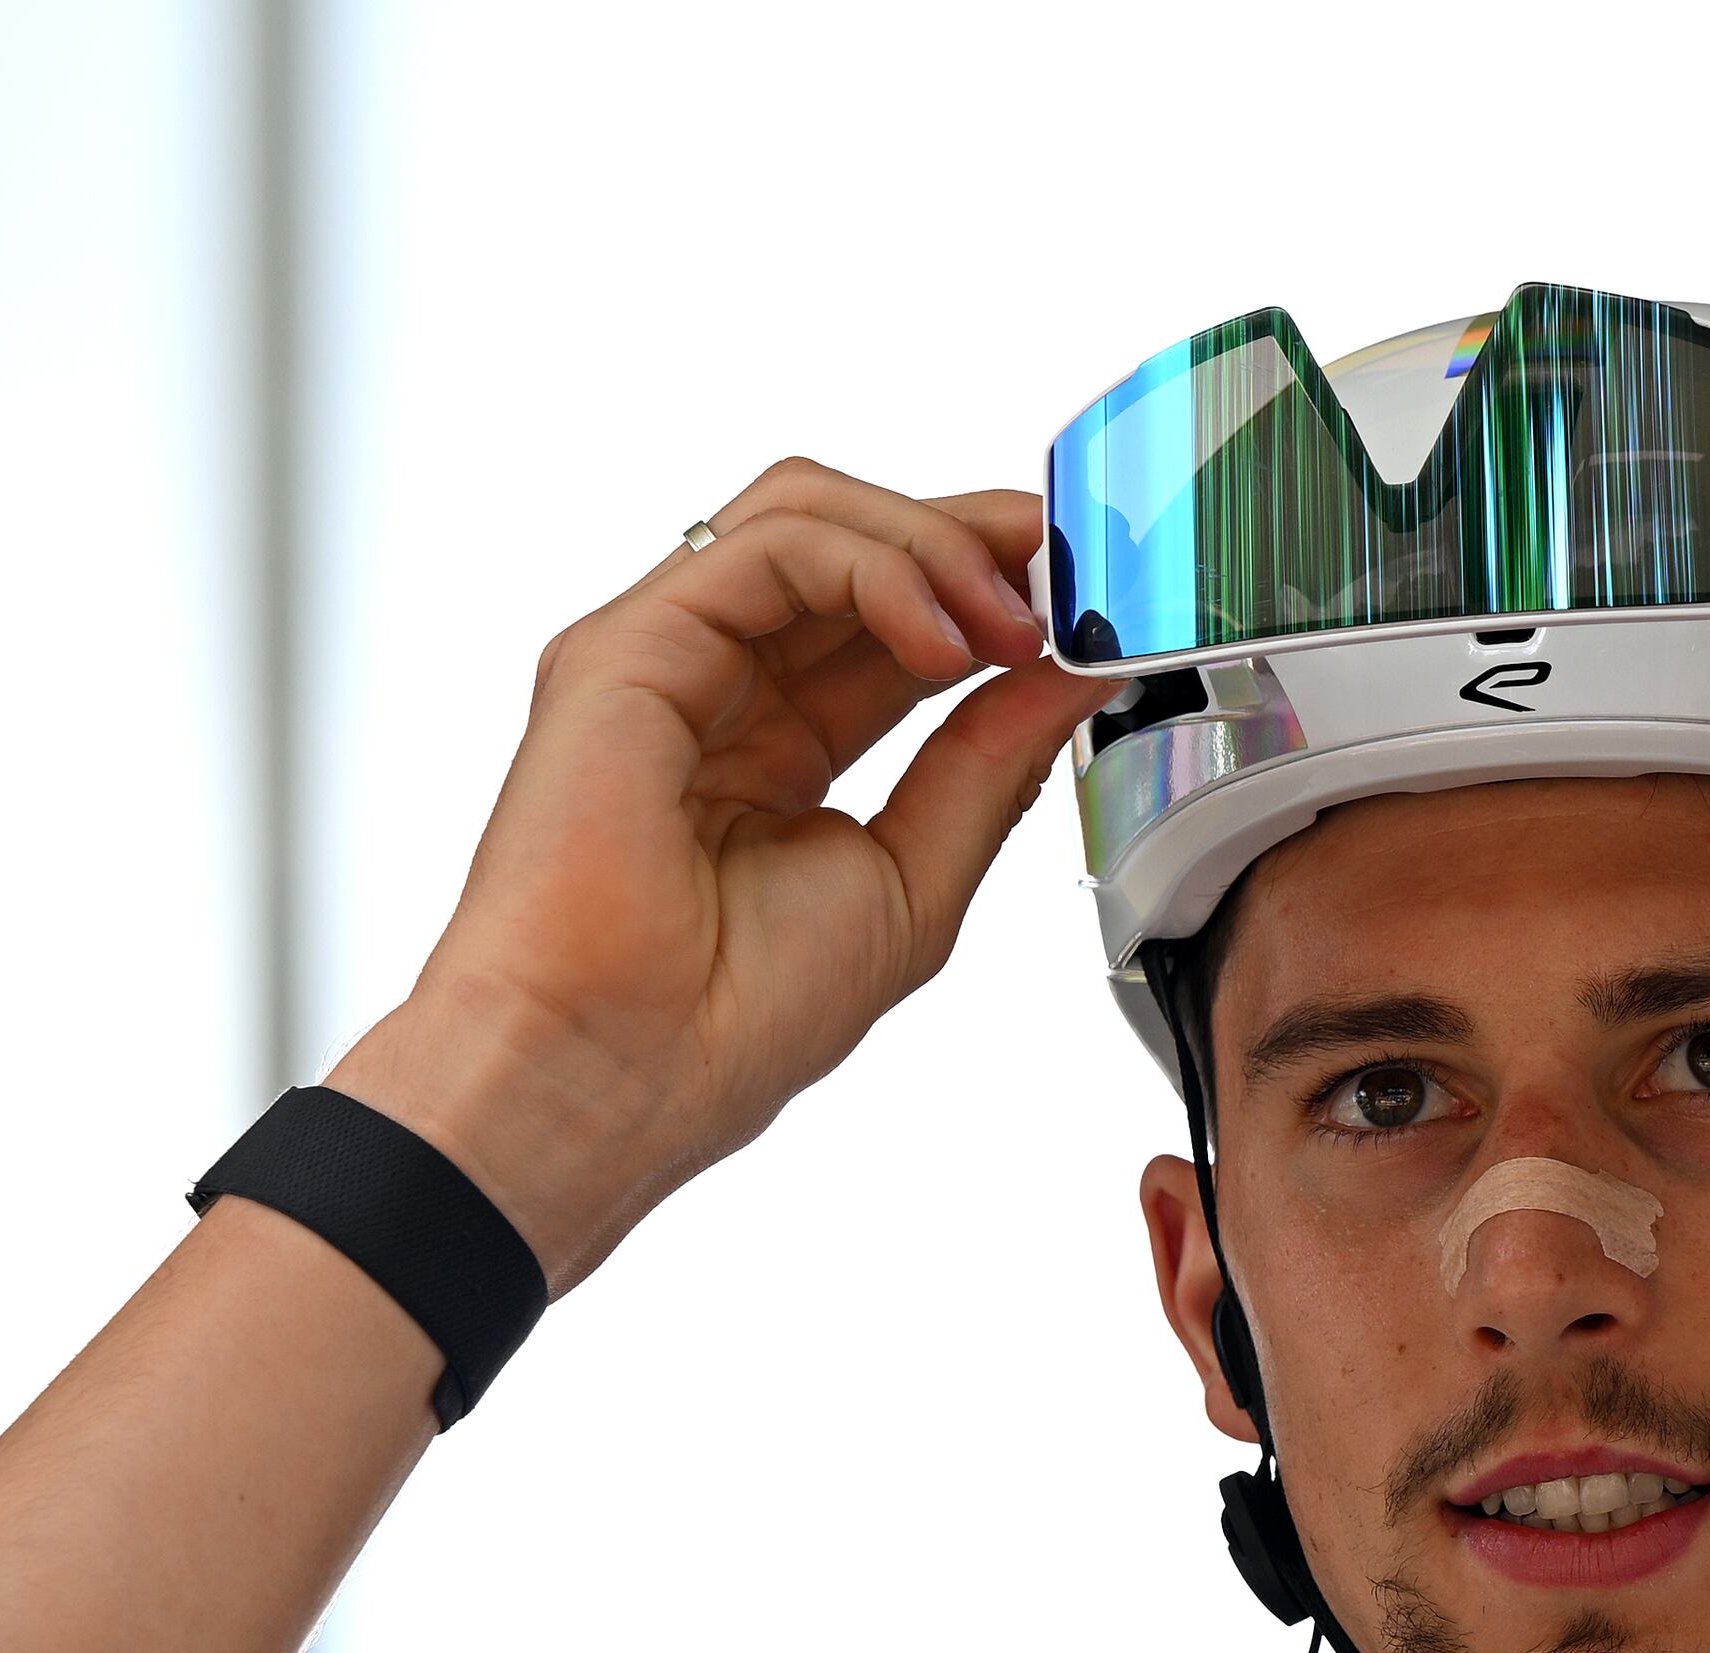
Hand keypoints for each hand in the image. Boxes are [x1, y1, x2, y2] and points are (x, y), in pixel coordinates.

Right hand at [329, 460, 1114, 1285]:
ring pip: (806, 517)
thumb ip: (985, 767)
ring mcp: (663, 657)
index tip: (1090, 598)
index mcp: (775, 751)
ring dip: (934, 546)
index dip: (989, 587)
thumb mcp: (913, 882)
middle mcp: (714, 688)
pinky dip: (877, 567)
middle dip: (975, 541)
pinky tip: (946, 639)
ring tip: (1016, 622)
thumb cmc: (726, 1025)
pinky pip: (766, 548)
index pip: (889, 619)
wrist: (619, 1078)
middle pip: (850, 542)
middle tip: (1073, 578)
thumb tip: (1068, 677)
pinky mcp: (624, 646)